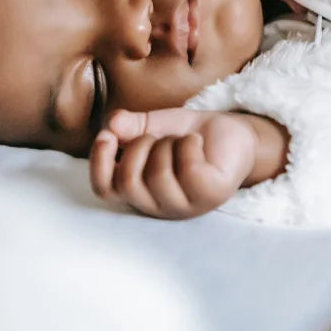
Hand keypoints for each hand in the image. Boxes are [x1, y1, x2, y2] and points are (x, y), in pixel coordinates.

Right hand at [89, 108, 286, 219]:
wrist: (231, 132)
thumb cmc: (188, 135)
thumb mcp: (152, 125)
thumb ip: (129, 126)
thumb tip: (111, 125)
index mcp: (140, 191)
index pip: (105, 190)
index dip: (99, 163)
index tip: (108, 135)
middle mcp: (160, 205)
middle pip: (128, 183)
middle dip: (138, 148)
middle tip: (154, 137)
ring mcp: (186, 205)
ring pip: (158, 176)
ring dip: (167, 145)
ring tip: (180, 141)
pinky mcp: (211, 195)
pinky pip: (188, 169)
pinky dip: (189, 144)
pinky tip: (197, 143)